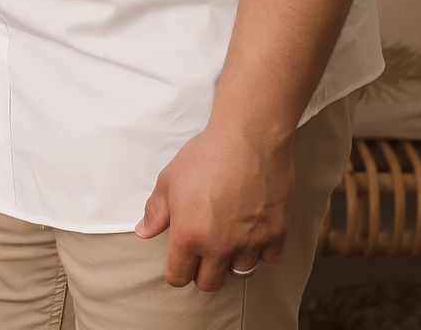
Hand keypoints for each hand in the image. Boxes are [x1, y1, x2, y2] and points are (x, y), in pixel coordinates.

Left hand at [133, 122, 291, 290]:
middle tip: (204, 254)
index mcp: (188, 236)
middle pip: (209, 283)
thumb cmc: (205, 156)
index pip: (178, 277)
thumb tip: (144, 231)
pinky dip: (262, 250)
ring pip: (241, 272)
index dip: (176, 272)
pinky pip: (269, 258)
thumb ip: (156, 212)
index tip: (180, 263)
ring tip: (230, 241)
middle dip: (203, 273)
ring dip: (233, 261)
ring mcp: (250, 242)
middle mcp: (219, 246)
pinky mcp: (276, 233)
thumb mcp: (169, 180)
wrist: (247, 139)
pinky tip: (254, 233)